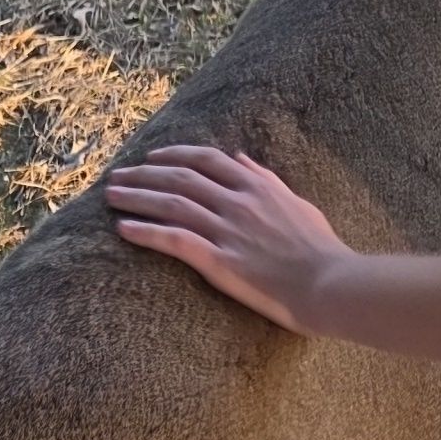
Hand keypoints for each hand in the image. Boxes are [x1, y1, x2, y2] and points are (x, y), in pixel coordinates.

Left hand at [106, 145, 348, 333]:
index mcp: (256, 185)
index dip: (174, 156)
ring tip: (110, 196)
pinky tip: (123, 229)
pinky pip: (174, 240)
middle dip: (143, 174)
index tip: (151, 158)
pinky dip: (146, 232)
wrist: (330, 284)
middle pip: (179, 178)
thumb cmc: (320, 248)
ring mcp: (227, 229)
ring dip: (136, 198)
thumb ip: (266, 178)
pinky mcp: (219, 261)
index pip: (205, 159)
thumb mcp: (297, 203)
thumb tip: (241, 157)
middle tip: (117, 175)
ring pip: (171, 204)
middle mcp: (237, 201)